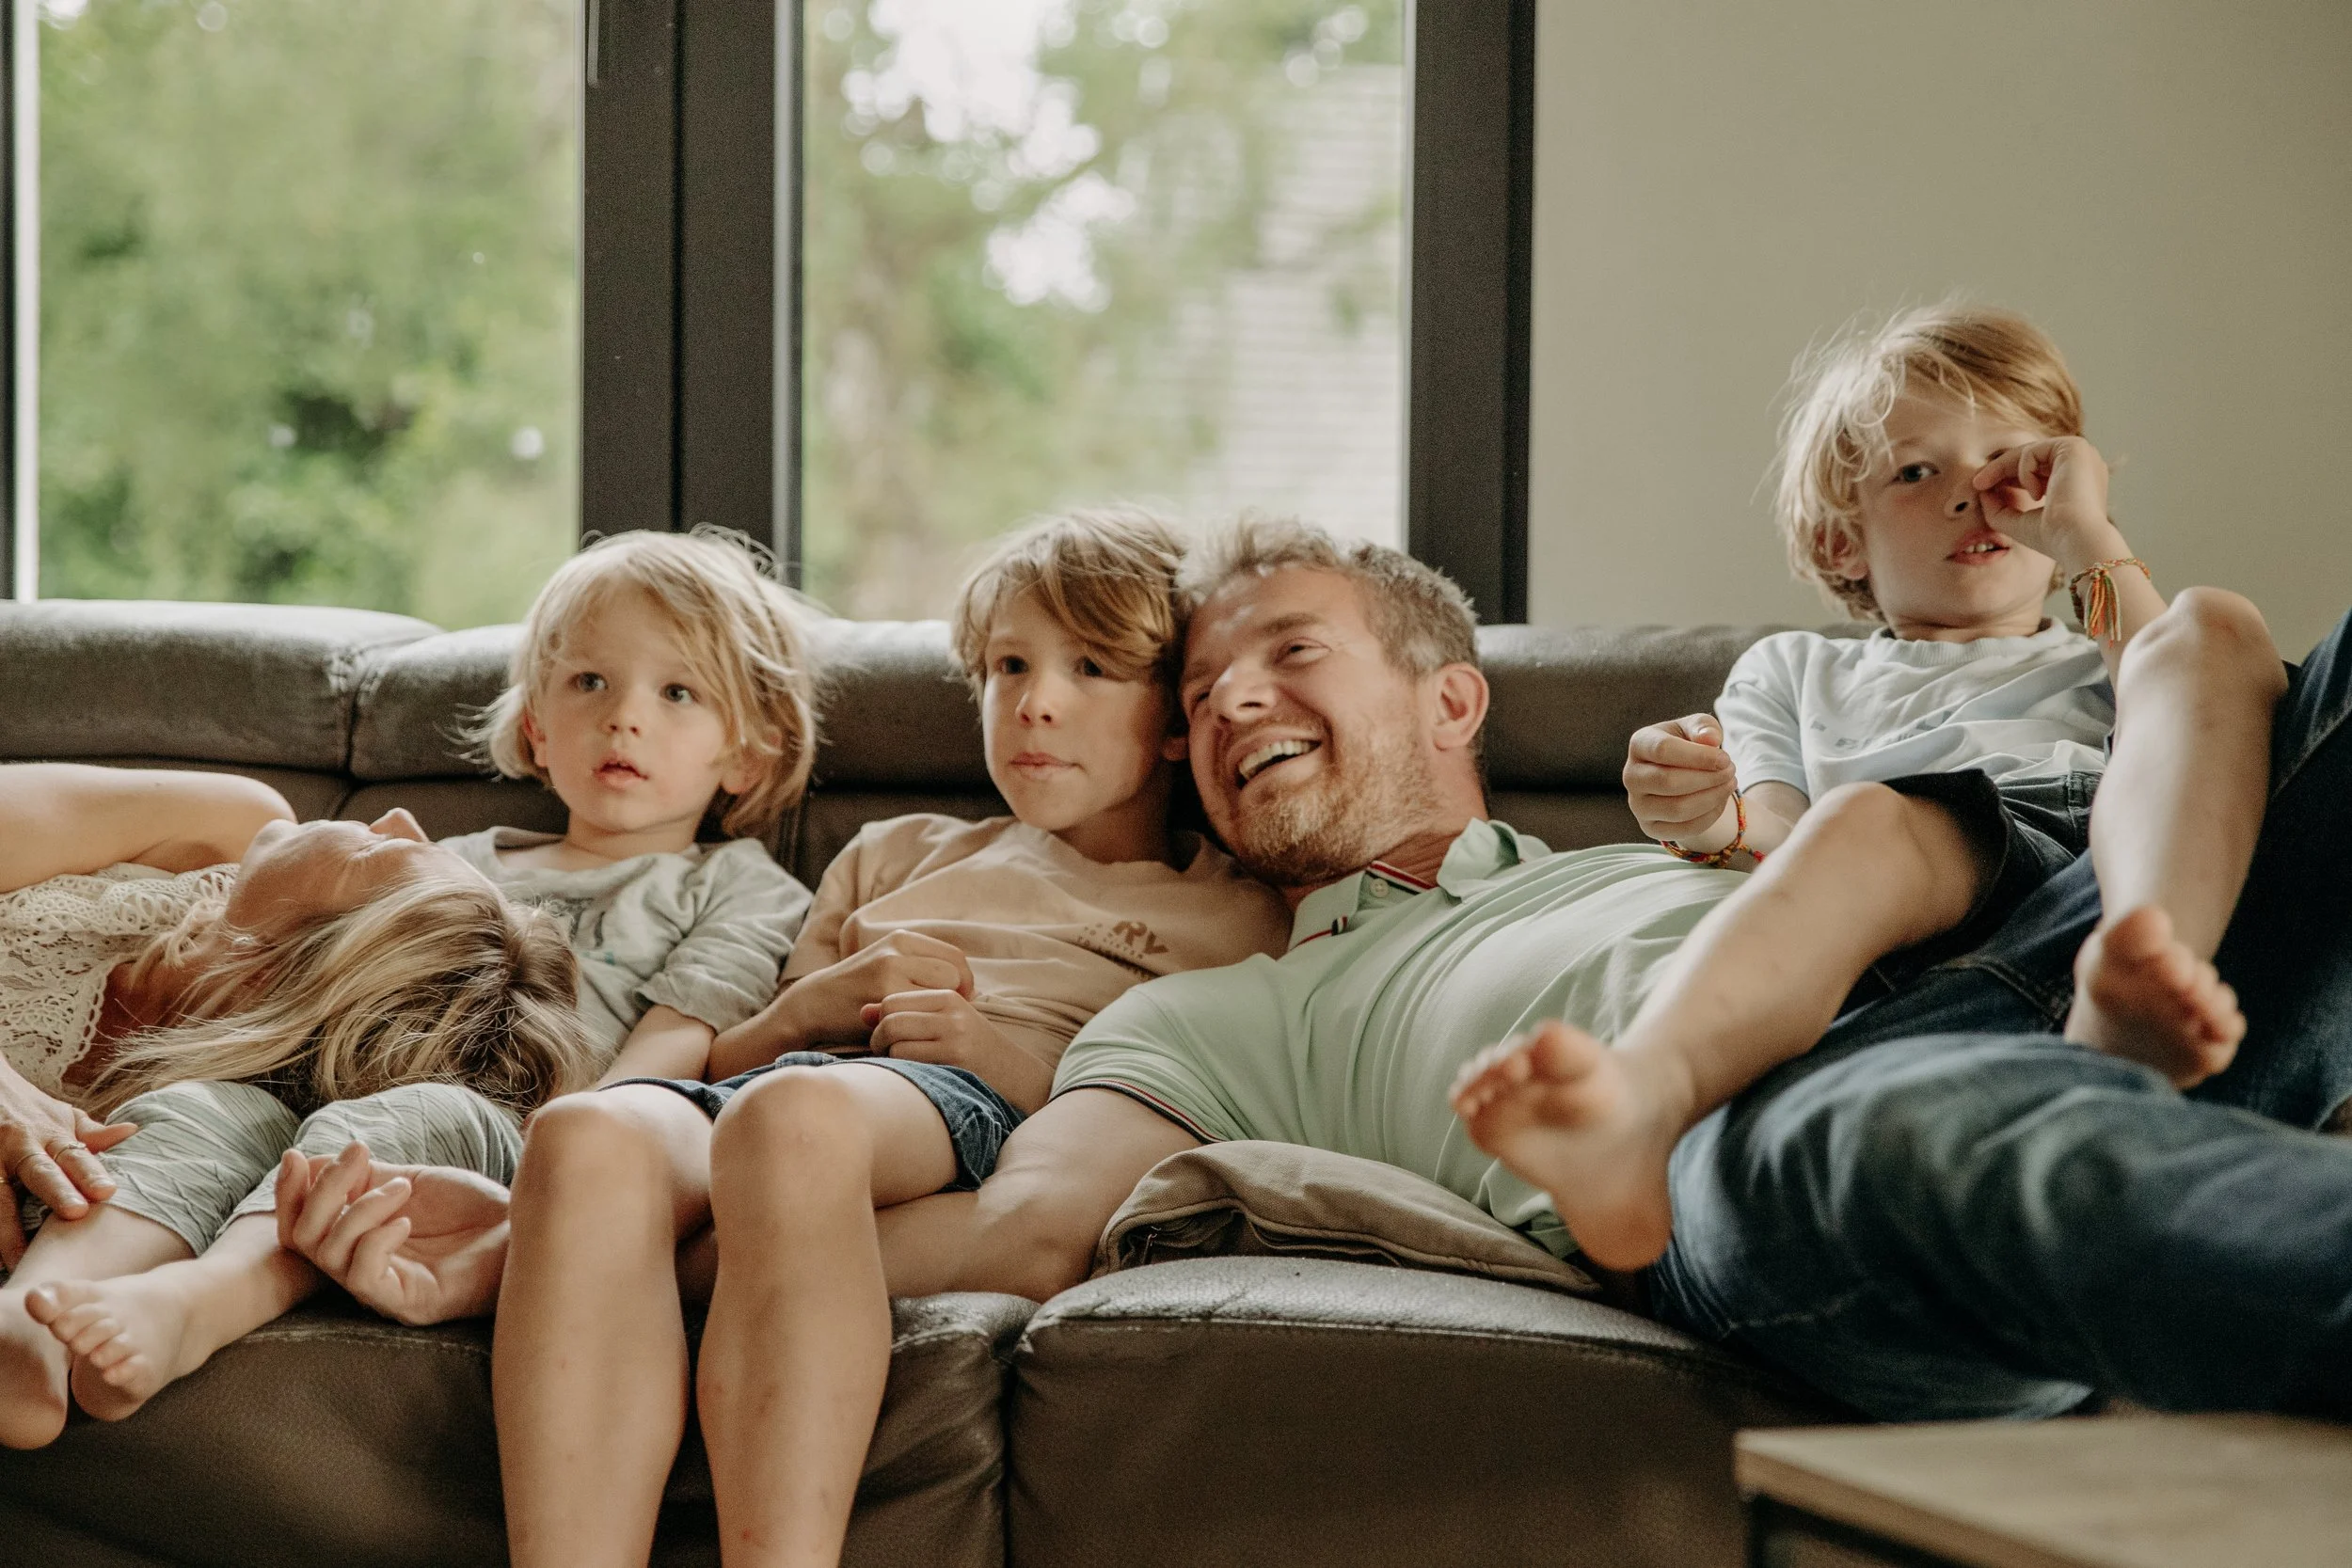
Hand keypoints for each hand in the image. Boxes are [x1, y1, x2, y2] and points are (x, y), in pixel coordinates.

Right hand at [0, 1064, 136, 1267]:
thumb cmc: (27, 1110)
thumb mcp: (60, 1115)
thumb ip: (91, 1133)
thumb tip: (132, 1132)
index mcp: (49, 1133)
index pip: (74, 1155)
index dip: (90, 1174)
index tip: (109, 1192)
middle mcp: (20, 1145)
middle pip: (39, 1171)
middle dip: (57, 1192)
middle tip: (76, 1213)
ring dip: (9, 1226)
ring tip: (20, 1257)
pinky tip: (2, 1255)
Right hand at [274, 1142, 510, 1325]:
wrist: (524, 1228)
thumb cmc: (473, 1209)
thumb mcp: (410, 1181)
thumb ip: (363, 1176)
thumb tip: (311, 1160)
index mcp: (357, 1241)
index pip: (299, 1227)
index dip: (289, 1193)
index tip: (296, 1155)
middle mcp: (362, 1269)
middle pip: (303, 1240)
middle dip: (322, 1191)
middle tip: (359, 1155)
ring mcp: (383, 1290)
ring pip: (329, 1254)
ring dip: (361, 1208)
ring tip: (404, 1187)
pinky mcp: (406, 1304)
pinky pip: (364, 1276)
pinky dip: (376, 1239)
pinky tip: (406, 1220)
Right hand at [723, 930, 975, 1058]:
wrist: (813, 1005)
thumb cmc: (857, 991)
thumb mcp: (887, 964)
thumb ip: (919, 966)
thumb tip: (966, 984)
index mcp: (902, 938)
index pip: (955, 957)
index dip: (964, 982)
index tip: (957, 1001)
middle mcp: (898, 949)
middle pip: (955, 973)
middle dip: (957, 997)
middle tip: (944, 1017)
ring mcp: (890, 970)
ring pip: (943, 993)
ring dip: (939, 1011)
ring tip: (926, 1023)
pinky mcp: (883, 995)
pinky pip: (922, 1013)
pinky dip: (922, 1025)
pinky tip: (911, 1032)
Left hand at [864, 990, 1052, 1111]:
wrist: (1013, 1074)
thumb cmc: (971, 1050)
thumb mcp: (944, 1023)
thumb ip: (906, 1014)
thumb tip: (862, 1011)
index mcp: (948, 996)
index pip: (893, 1000)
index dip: (880, 1020)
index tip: (885, 1037)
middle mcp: (952, 1011)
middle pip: (890, 1018)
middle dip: (878, 1039)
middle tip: (884, 1053)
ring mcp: (955, 1035)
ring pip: (894, 1039)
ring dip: (887, 1056)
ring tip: (898, 1065)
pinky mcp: (954, 1059)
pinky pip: (907, 1059)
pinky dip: (900, 1069)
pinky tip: (911, 1075)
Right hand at [1623, 715, 1737, 846]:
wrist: (1679, 772)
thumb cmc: (1689, 744)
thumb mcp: (1697, 727)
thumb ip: (1704, 727)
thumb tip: (1710, 739)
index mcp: (1639, 744)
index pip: (1663, 750)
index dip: (1698, 756)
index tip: (1725, 759)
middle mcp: (1631, 776)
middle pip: (1668, 782)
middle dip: (1708, 778)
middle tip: (1731, 771)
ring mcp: (1638, 805)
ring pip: (1677, 809)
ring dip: (1712, 797)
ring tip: (1729, 784)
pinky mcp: (1650, 827)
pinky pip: (1684, 829)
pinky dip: (1709, 816)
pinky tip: (1719, 801)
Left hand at [1971, 437, 2113, 562]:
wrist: (2077, 540)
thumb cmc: (2053, 537)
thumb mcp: (2018, 522)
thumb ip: (1998, 507)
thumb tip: (1981, 490)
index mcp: (2077, 480)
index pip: (2037, 468)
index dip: (2006, 475)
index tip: (1980, 486)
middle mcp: (2083, 464)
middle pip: (2032, 457)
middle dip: (2000, 468)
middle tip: (1976, 483)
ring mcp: (2082, 454)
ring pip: (2030, 451)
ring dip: (2004, 468)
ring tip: (1988, 487)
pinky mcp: (2075, 448)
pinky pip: (2034, 451)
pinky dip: (2024, 471)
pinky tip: (2036, 495)